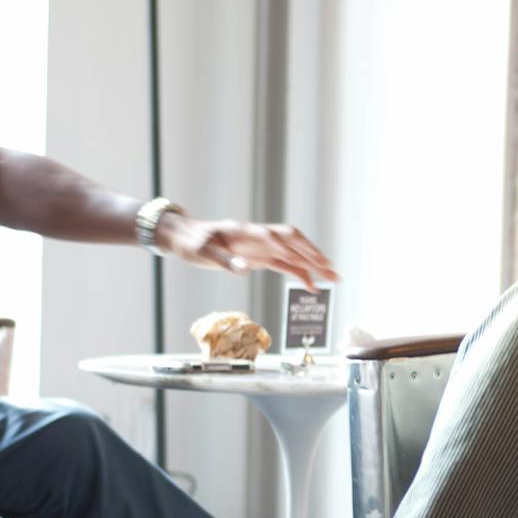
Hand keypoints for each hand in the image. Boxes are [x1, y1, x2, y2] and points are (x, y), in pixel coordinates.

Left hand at [157, 216, 338, 289]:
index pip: (277, 237)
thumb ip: (224, 259)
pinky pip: (284, 264)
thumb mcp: (201, 252)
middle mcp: (259, 237)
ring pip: (293, 254)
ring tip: (332, 279)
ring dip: (313, 265)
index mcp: (246, 232)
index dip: (296, 248)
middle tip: (333, 272)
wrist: (185, 236)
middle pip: (294, 243)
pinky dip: (299, 273)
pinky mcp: (259, 257)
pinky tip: (310, 286)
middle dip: (314, 256)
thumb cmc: (192, 242)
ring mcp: (261, 247)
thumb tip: (244, 268)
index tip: (313, 260)